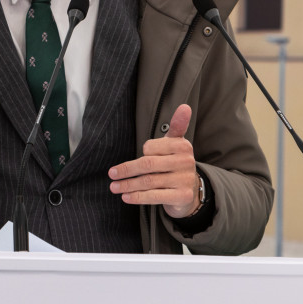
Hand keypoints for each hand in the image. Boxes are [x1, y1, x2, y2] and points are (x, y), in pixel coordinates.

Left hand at [108, 104, 199, 218]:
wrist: (191, 192)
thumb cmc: (176, 164)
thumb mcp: (175, 144)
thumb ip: (176, 126)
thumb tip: (184, 106)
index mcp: (182, 146)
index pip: (150, 147)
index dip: (141, 153)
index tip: (135, 159)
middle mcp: (186, 162)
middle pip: (147, 164)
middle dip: (127, 170)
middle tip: (112, 174)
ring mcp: (185, 180)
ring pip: (148, 182)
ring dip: (128, 185)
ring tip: (114, 187)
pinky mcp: (182, 196)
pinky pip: (155, 196)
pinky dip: (138, 197)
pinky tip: (126, 197)